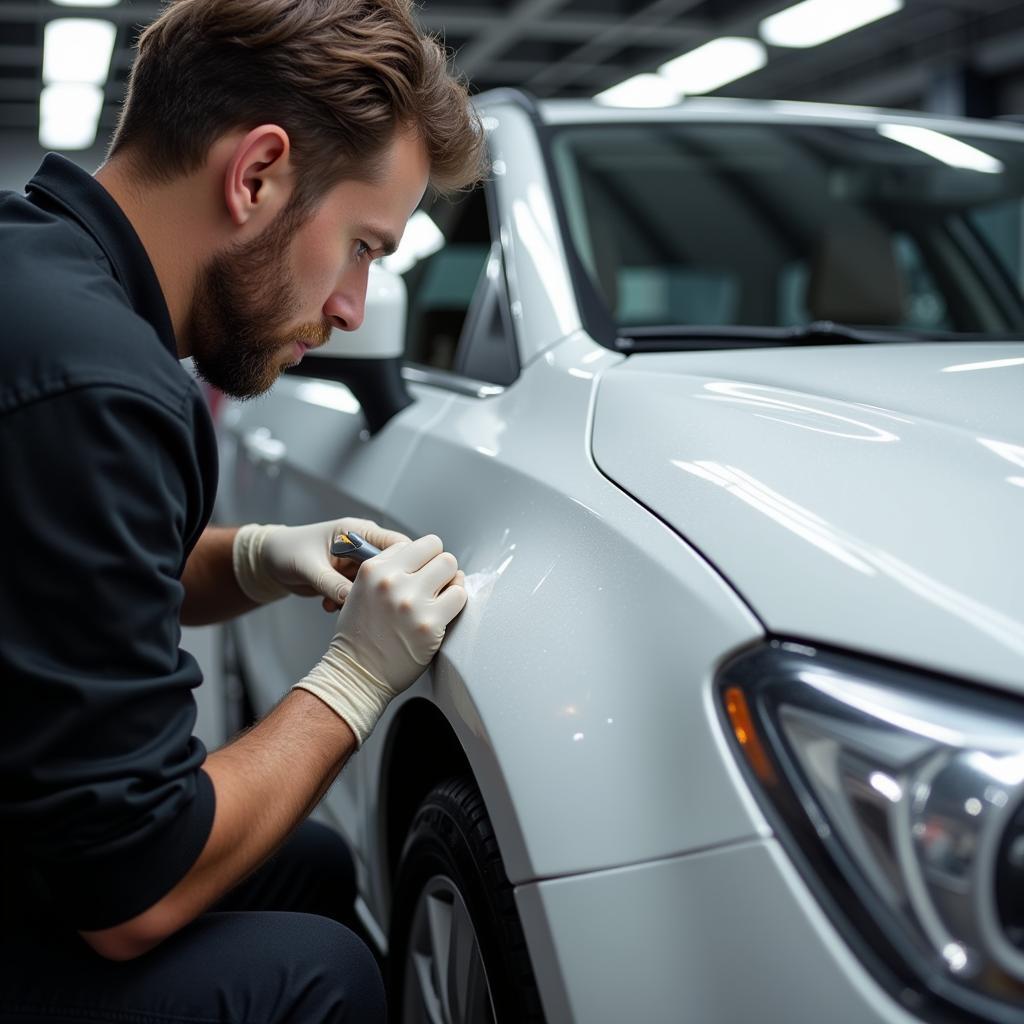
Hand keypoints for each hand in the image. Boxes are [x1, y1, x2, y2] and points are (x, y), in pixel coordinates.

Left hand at [232, 518, 410, 606]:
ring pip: (376, 585)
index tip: (401, 585)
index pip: (396, 543)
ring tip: (338, 606)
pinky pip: (360, 594)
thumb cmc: (286, 552)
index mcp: (357, 531)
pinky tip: (329, 606)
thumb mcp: (309, 567)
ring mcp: (356, 564)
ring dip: (361, 599)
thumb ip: (332, 584)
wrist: (268, 562)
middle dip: (381, 587)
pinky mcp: (349, 579)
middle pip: (390, 567)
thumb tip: (354, 601)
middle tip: (368, 604)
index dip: (405, 563)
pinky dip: (349, 603)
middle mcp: (361, 546)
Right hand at [293, 535, 468, 743]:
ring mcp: (411, 602)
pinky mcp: (430, 624)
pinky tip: (445, 610)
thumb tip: (423, 558)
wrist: (357, 674)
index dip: (421, 558)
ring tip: (441, 595)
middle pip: (436, 550)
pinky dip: (456, 601)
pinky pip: (459, 596)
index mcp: (373, 570)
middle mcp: (391, 581)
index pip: (414, 544)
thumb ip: (388, 570)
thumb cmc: (359, 636)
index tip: (421, 571)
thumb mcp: (360, 590)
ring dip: (450, 581)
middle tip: (435, 583)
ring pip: (451, 567)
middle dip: (438, 566)